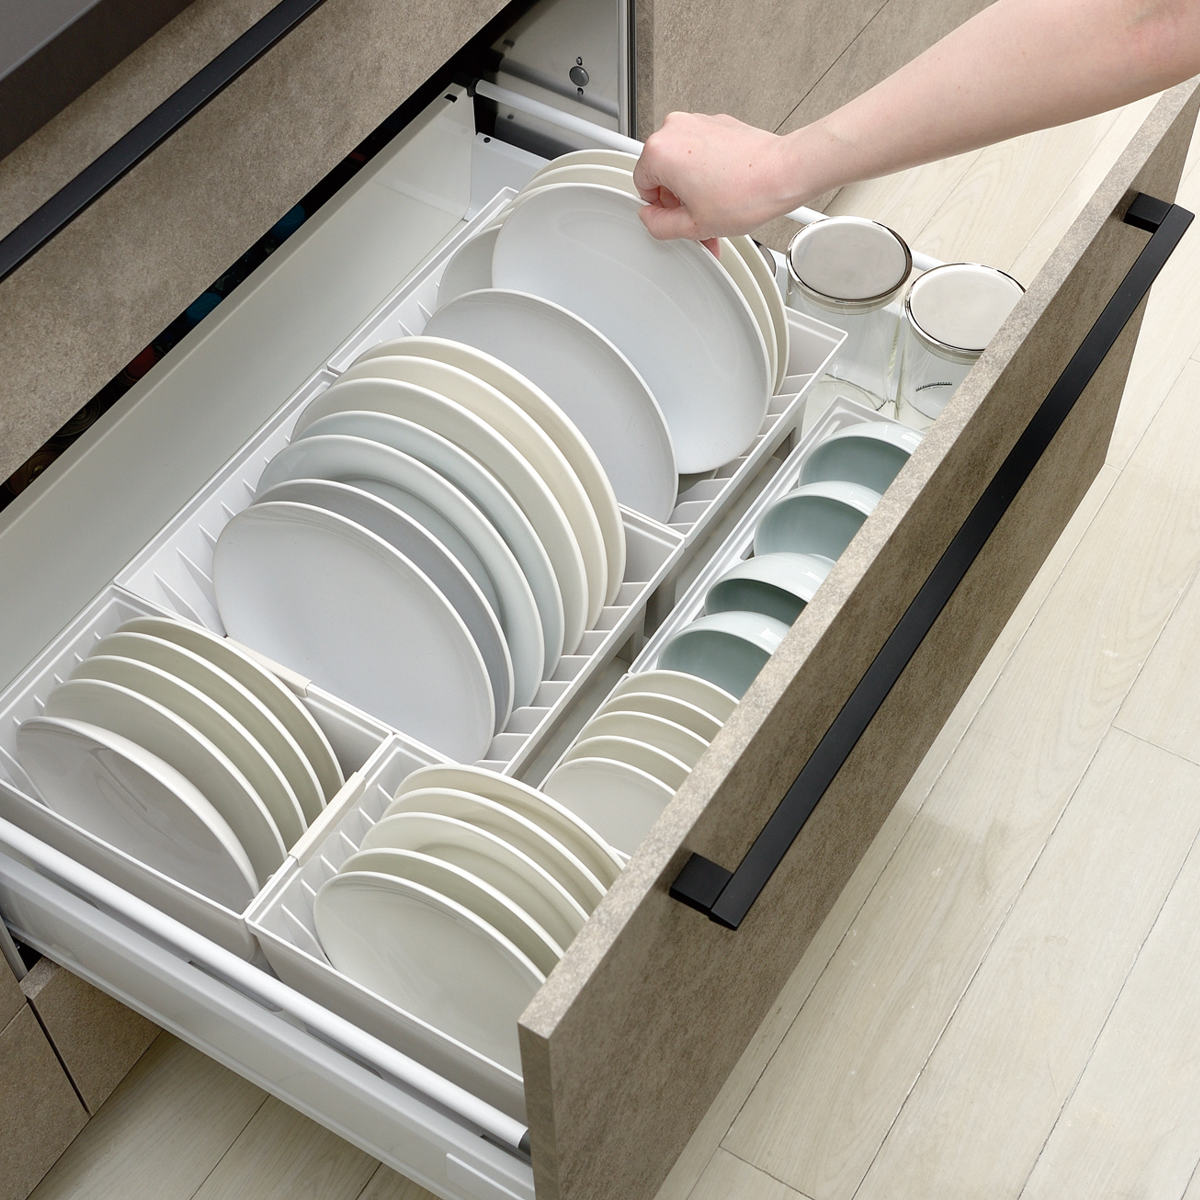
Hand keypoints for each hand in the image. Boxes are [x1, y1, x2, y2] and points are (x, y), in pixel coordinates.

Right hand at [633, 112, 797, 242]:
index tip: (675, 217)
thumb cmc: (745, 194)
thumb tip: (650, 218)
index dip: (659, 209)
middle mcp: (675, 128)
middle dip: (677, 199)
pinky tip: (725, 190)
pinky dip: (708, 171)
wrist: (783, 174)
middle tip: (697, 218)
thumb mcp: (693, 226)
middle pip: (662, 172)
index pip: (641, 185)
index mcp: (660, 150)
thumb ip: (658, 225)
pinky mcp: (718, 123)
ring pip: (682, 162)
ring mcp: (698, 122)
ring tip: (715, 206)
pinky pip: (701, 151)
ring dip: (694, 187)